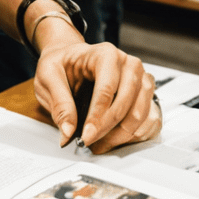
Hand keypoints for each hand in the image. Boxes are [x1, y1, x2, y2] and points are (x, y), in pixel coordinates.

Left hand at [31, 23, 159, 153]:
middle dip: (108, 129)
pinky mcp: (145, 94)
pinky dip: (135, 135)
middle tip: (91, 143)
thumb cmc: (61, 65)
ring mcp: (141, 79)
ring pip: (141, 113)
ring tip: (101, 144)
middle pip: (127, 102)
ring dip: (122, 135)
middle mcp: (128, 64)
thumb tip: (68, 131)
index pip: (107, 89)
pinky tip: (116, 140)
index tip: (86, 136)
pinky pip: (151, 119)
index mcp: (105, 54)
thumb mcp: (48, 77)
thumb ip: (59, 103)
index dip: (97, 116)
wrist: (70, 59)